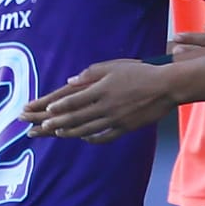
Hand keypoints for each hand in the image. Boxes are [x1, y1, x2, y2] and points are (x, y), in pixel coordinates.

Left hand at [20, 59, 174, 142]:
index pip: (72, 101)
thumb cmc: (141, 72)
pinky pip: (104, 137)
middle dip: (54, 123)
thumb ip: (91, 73)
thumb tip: (70, 82)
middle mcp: (105, 106)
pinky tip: (83, 139)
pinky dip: (92, 139)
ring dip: (68, 133)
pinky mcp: (125, 127)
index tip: (43, 112)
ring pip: (86, 129)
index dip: (56, 107)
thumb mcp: (114, 66)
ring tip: (56, 134)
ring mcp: (115, 119)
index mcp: (101, 89)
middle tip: (38, 129)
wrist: (166, 87)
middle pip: (75, 117)